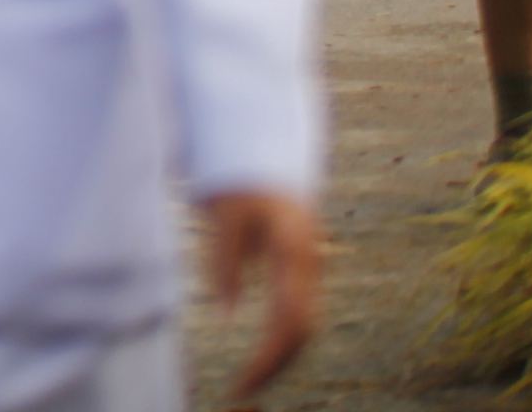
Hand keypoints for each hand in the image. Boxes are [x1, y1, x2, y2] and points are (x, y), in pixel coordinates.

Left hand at [200, 185, 322, 398]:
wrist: (262, 145)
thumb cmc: (238, 176)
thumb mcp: (222, 215)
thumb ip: (223, 262)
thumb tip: (226, 314)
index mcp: (293, 255)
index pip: (290, 322)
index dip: (269, 357)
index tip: (242, 382)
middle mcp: (308, 267)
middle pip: (303, 332)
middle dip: (275, 365)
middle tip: (239, 391)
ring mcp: (308, 269)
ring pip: (304, 326)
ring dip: (280, 356)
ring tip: (247, 382)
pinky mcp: (299, 269)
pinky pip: (298, 314)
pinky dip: (282, 340)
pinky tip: (261, 356)